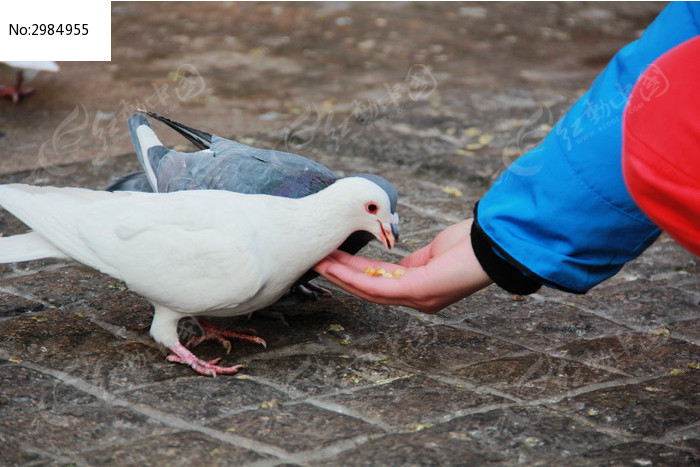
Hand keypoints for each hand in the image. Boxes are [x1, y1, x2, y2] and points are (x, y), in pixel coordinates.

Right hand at [313, 219, 492, 312]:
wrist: (494, 246)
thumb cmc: (469, 247)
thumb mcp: (433, 255)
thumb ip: (411, 263)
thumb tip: (394, 264)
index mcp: (419, 291)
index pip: (379, 284)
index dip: (353, 274)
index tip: (332, 261)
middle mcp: (416, 300)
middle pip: (369, 290)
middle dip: (340, 275)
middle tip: (316, 261)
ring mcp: (417, 299)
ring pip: (368, 290)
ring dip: (340, 277)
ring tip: (318, 263)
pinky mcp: (418, 291)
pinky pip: (378, 286)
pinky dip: (354, 277)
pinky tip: (335, 268)